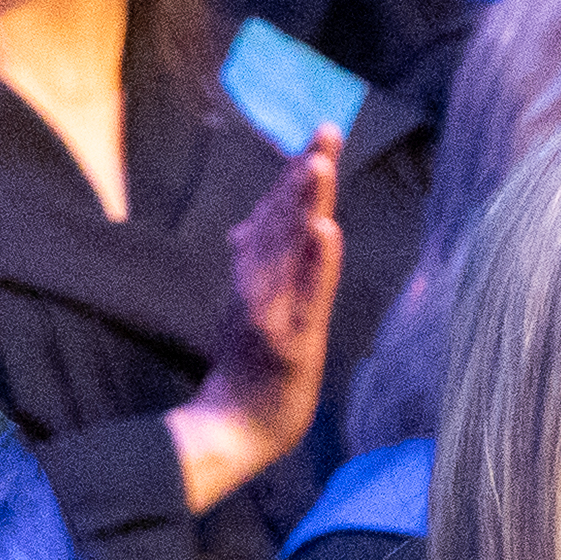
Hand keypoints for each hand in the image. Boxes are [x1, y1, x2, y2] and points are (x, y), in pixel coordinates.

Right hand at [163, 135, 347, 513]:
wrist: (233, 428)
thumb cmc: (246, 367)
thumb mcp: (248, 305)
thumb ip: (251, 264)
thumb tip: (246, 224)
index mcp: (255, 274)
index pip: (278, 217)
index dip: (298, 175)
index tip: (323, 134)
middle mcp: (259, 284)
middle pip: (283, 222)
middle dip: (305, 176)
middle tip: (327, 131)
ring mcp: (272, 311)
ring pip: (290, 251)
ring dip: (305, 206)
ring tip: (321, 165)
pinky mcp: (288, 342)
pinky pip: (305, 298)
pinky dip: (316, 265)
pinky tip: (327, 233)